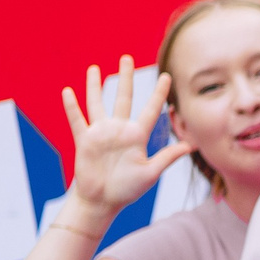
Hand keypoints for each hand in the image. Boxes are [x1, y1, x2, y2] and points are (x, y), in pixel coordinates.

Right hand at [60, 56, 185, 230]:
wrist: (102, 201)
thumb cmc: (128, 189)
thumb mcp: (151, 173)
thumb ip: (168, 157)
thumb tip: (192, 146)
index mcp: (137, 136)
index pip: (152, 110)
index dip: (159, 94)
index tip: (166, 76)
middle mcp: (119, 130)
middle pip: (123, 98)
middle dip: (125, 78)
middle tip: (126, 58)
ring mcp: (101, 133)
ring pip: (97, 103)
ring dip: (95, 86)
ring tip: (94, 68)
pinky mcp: (85, 140)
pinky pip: (77, 120)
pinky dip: (72, 107)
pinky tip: (68, 91)